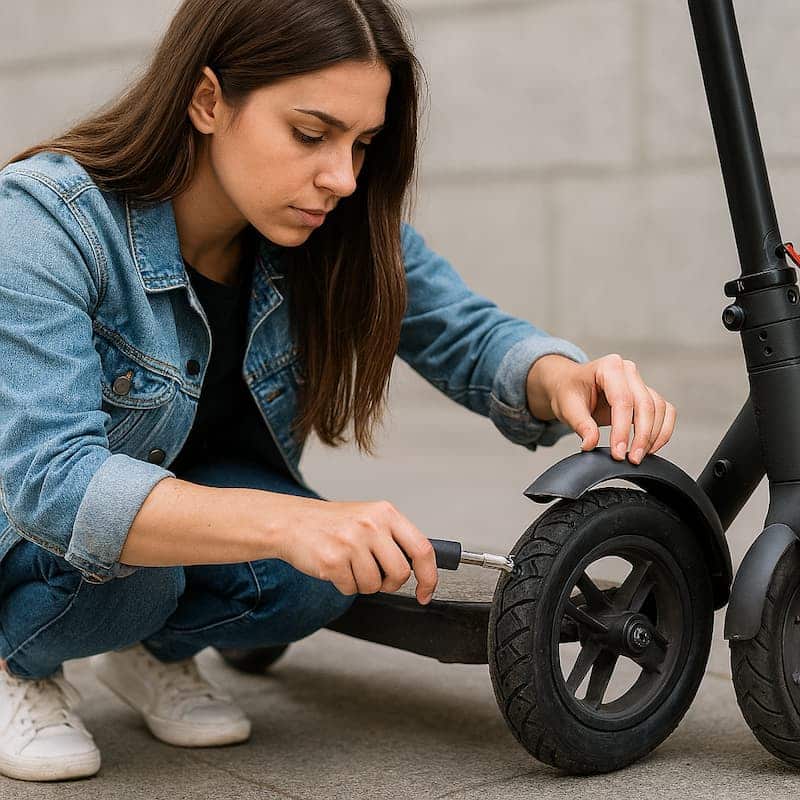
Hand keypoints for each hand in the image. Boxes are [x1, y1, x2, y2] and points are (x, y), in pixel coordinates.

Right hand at [275, 497, 437, 603]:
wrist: (292, 522)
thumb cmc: (332, 523)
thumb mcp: (369, 518)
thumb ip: (394, 538)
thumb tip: (420, 567)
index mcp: (386, 513)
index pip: (422, 548)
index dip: (429, 576)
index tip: (426, 591)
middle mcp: (371, 525)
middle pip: (400, 573)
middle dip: (390, 583)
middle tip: (377, 577)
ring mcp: (352, 543)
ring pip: (375, 585)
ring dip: (363, 584)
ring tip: (350, 565)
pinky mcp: (333, 561)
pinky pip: (351, 589)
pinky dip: (344, 585)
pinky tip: (335, 567)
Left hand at [525, 353, 676, 464]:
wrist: (570, 386)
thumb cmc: (568, 392)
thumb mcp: (567, 408)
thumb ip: (581, 425)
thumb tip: (590, 444)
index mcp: (609, 367)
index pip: (622, 400)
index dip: (622, 429)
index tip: (618, 453)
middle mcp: (628, 371)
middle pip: (645, 405)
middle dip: (642, 436)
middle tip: (633, 460)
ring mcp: (640, 382)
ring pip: (658, 409)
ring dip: (654, 435)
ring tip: (639, 456)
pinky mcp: (647, 395)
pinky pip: (665, 411)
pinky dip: (662, 430)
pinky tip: (651, 448)